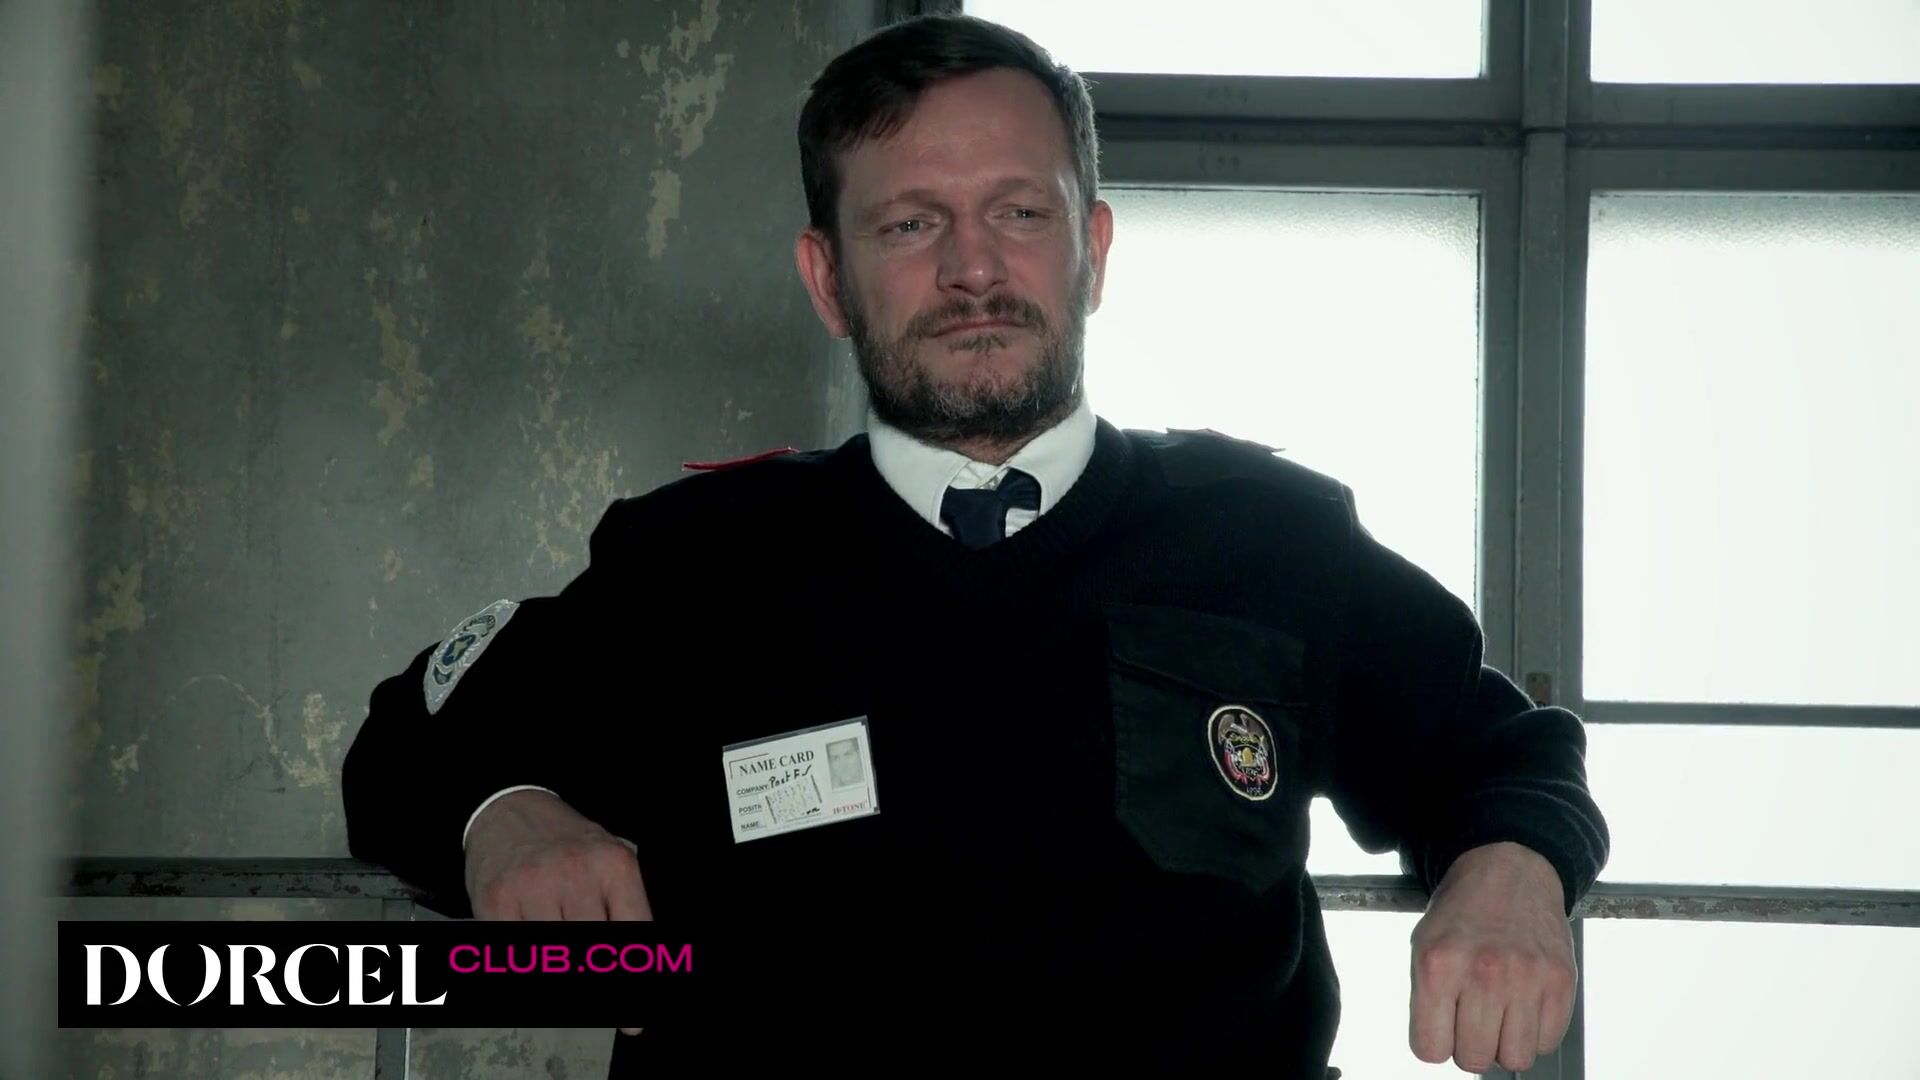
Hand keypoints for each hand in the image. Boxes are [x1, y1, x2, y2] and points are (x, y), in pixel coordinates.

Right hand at [464, 788, 652, 1033]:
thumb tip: (646, 960)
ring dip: (558, 980)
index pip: (633, 934)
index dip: (636, 981)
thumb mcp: (610, 854)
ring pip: (551, 960)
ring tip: (560, 980)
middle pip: (592, 956)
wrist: (509, 809)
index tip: (634, 1019)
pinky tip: (531, 969)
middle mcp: (576, 873)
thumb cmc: (567, 840)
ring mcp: (534, 887)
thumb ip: (626, 900)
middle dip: (596, 988)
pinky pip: (513, 954)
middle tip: (599, 1011)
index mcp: (615, 865)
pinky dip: (523, 970)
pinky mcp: (497, 899)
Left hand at [1408, 841, 1575, 1072]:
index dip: (1434, 1041)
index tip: (1441, 1025)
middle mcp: (1484, 973)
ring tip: (1499, 1010)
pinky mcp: (1561, 981)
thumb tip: (1440, 1049)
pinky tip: (1523, 1001)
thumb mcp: (1423, 948)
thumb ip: (1425, 1002)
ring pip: (1515, 1058)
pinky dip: (1534, 1031)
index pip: (1430, 1050)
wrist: (1509, 872)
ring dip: (1505, 1042)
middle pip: (1474, 1060)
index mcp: (1439, 965)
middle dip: (1470, 1044)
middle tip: (1472, 1014)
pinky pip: (1547, 1041)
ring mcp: (1527, 978)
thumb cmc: (1462, 913)